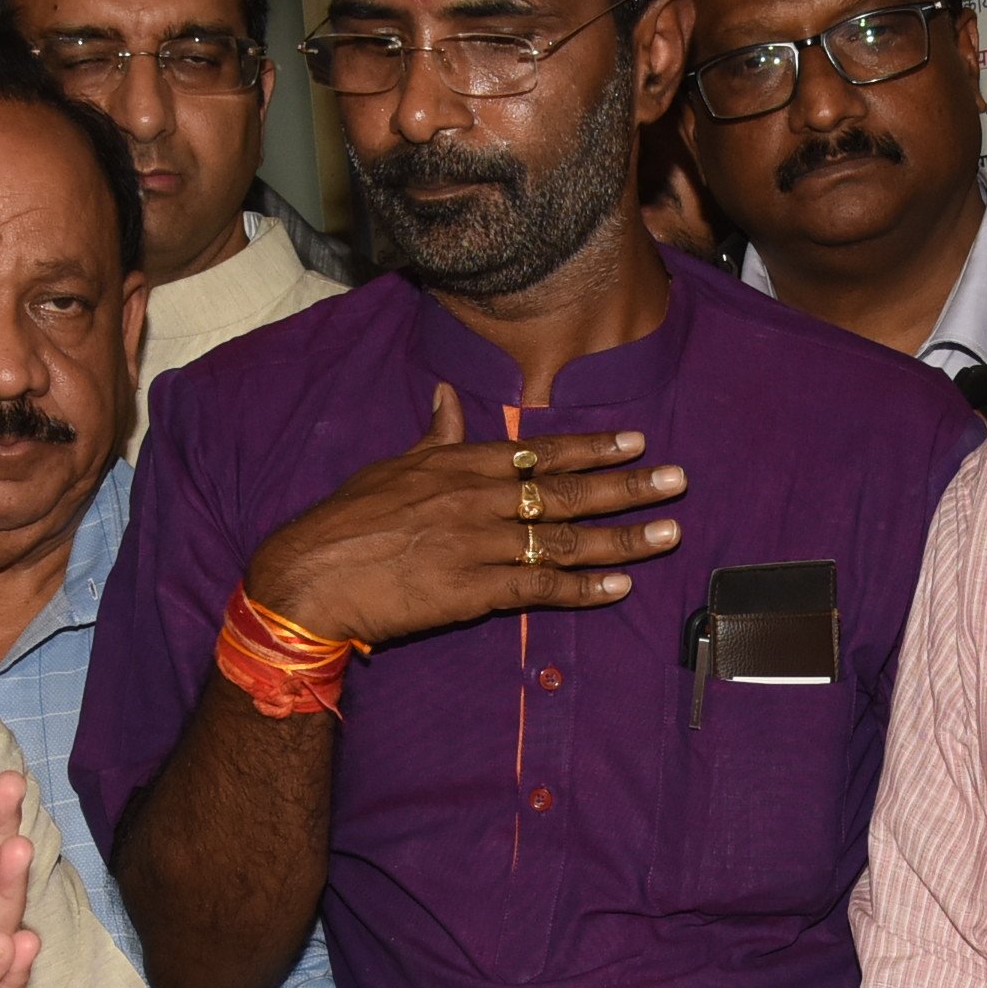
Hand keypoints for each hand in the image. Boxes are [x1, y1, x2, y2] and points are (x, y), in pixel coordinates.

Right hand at [239, 382, 683, 649]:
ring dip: (623, 538)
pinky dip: (583, 589)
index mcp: (458, 465)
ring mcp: (478, 545)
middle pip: (566, 492)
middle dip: (628, 485)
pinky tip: (620, 588)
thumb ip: (433, 436)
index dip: (592, 447)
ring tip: (669, 533)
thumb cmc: (346, 521)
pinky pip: (540, 588)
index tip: (635, 442)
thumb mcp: (391, 467)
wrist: (310, 577)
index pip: (538, 452)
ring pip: (565, 540)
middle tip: (677, 481)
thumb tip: (446, 395)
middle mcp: (477, 499)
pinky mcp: (472, 591)